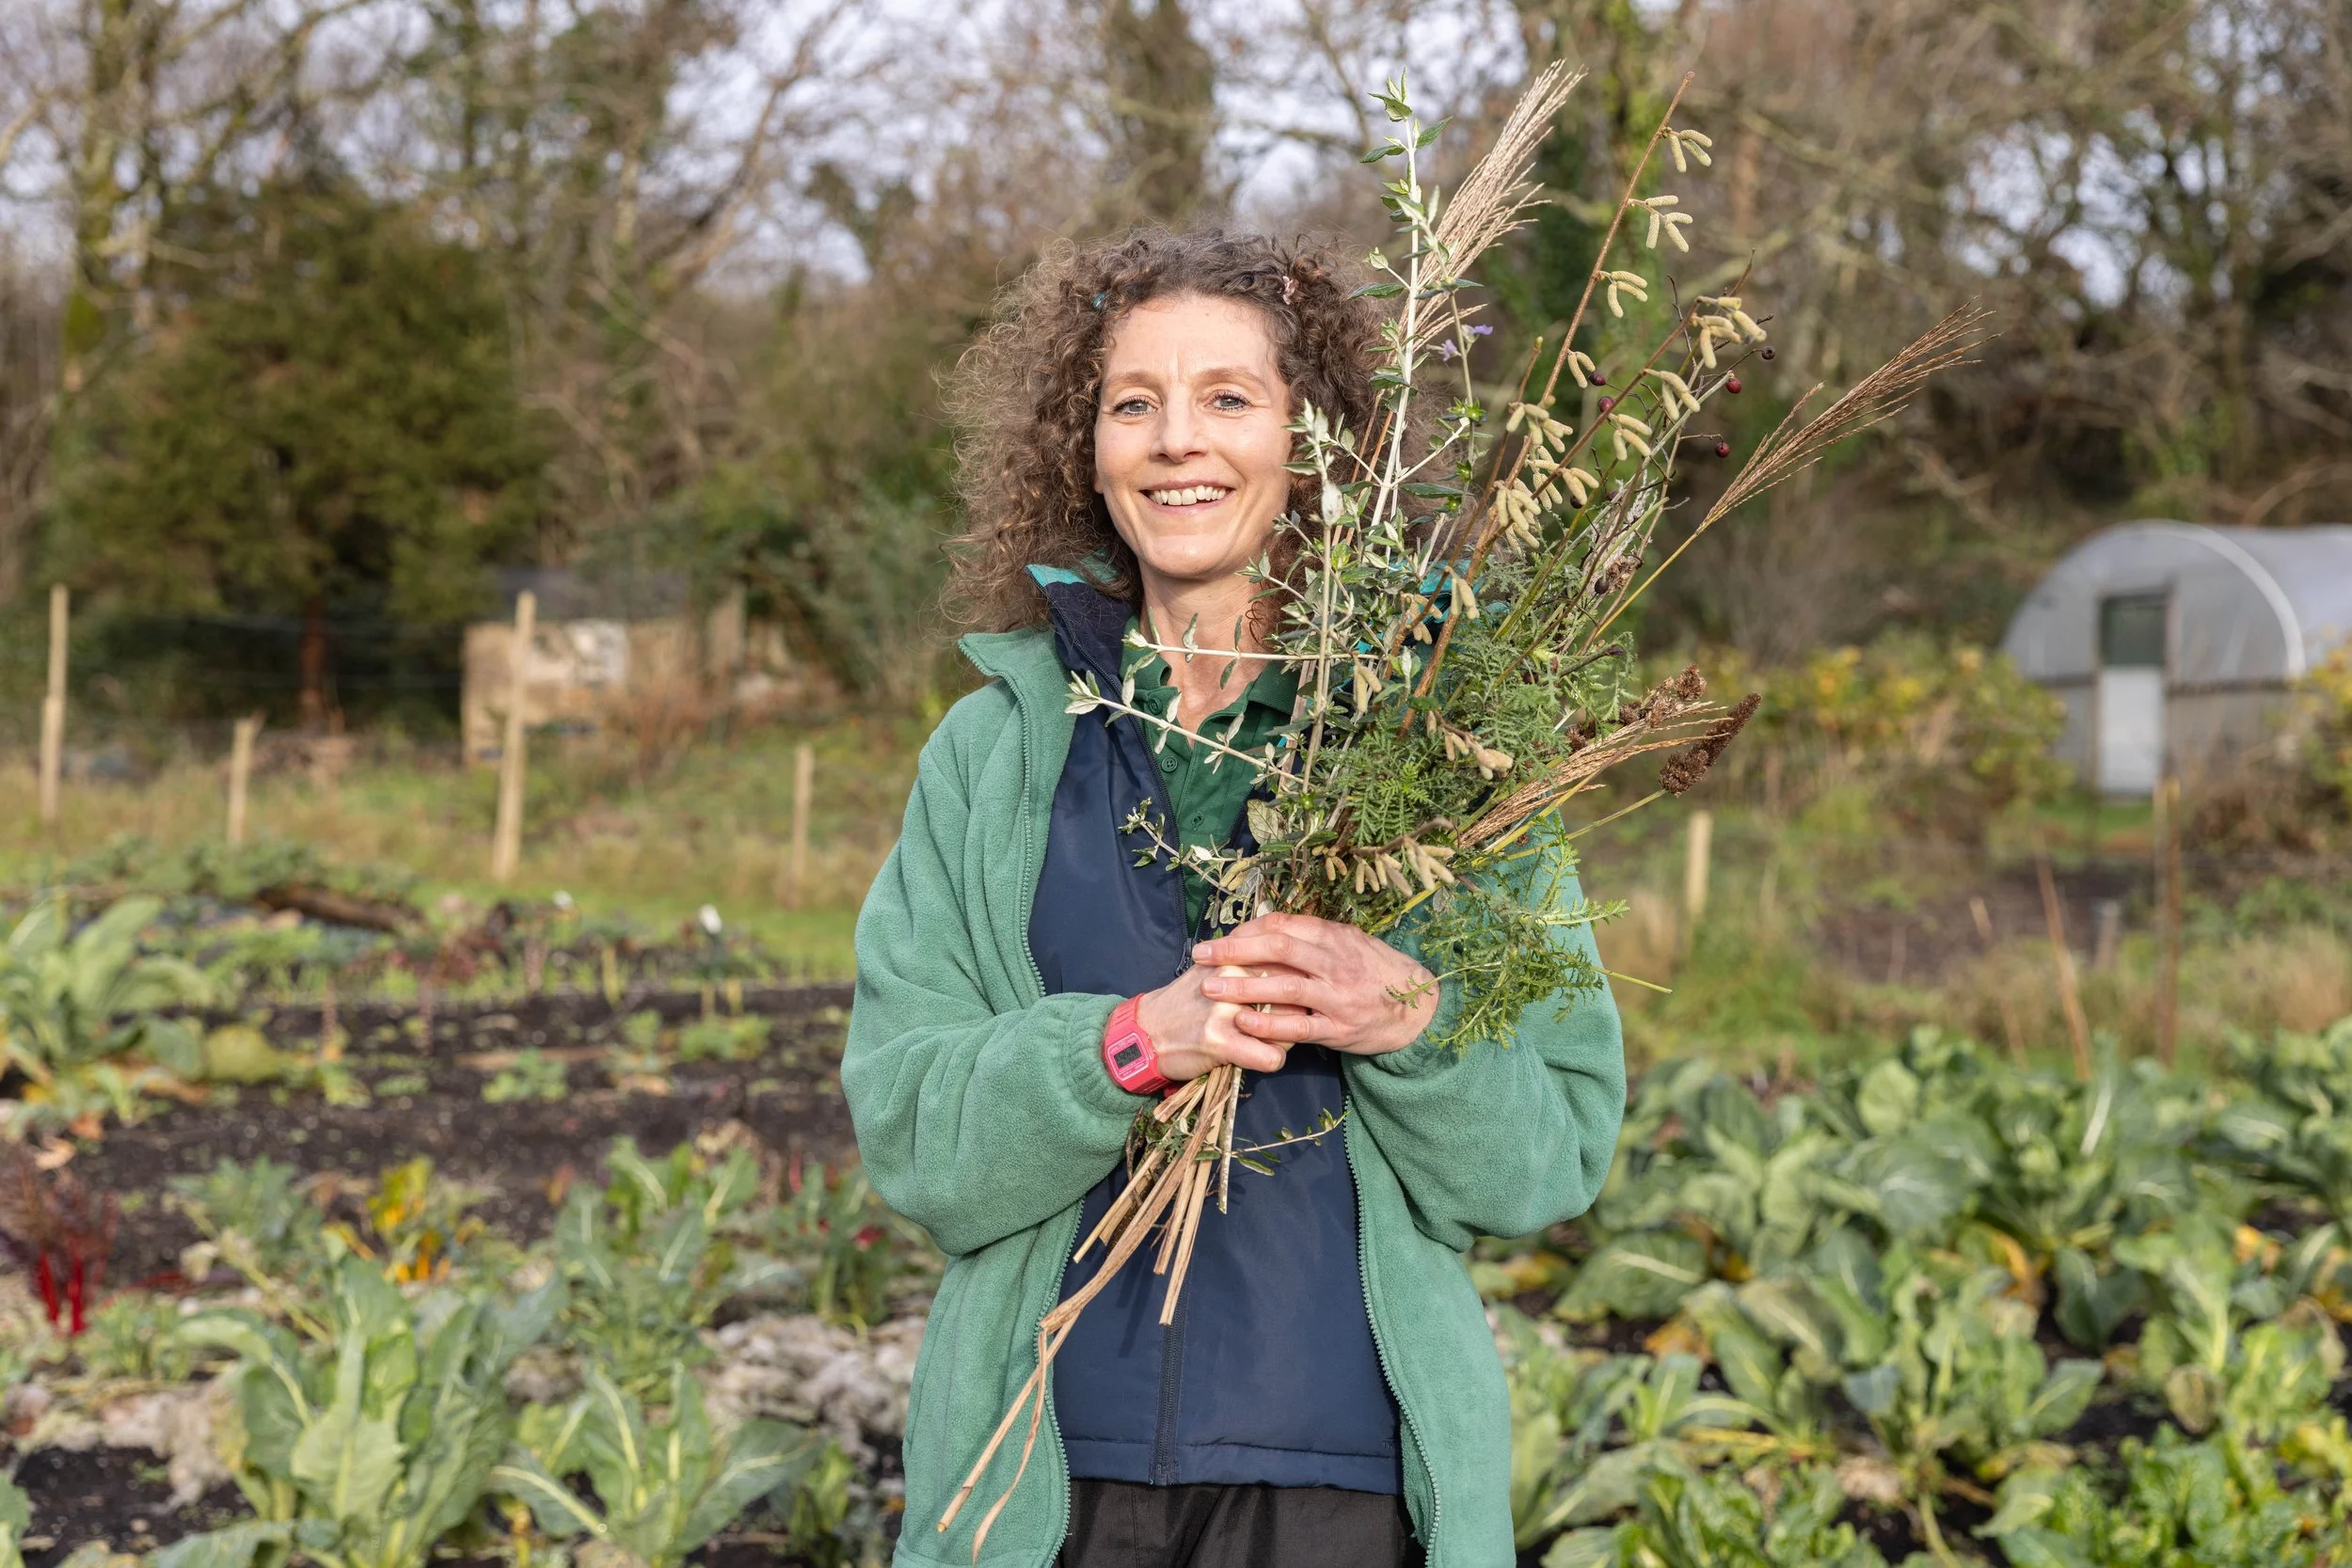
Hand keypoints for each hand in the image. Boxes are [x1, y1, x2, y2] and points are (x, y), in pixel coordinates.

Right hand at [1132, 963, 1304, 1081]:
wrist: (1148, 1031)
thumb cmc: (1188, 1000)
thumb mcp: (1216, 967)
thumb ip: (1249, 956)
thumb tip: (1290, 946)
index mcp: (1236, 958)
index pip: (1291, 965)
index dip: (1298, 983)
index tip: (1291, 994)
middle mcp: (1233, 979)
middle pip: (1296, 996)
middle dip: (1295, 1012)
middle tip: (1278, 1021)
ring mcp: (1226, 1012)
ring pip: (1290, 1028)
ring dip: (1284, 1038)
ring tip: (1263, 1039)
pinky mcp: (1221, 1043)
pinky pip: (1271, 1058)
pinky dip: (1269, 1061)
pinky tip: (1254, 1057)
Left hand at [1191, 913, 1438, 1056]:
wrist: (1417, 1008)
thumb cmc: (1374, 971)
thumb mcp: (1348, 942)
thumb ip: (1312, 935)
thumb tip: (1266, 924)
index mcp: (1335, 937)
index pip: (1283, 925)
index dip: (1247, 930)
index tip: (1220, 938)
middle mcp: (1335, 962)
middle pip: (1278, 948)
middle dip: (1234, 950)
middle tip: (1201, 955)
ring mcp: (1338, 996)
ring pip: (1284, 986)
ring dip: (1243, 986)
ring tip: (1210, 988)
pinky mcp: (1339, 1029)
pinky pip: (1298, 1026)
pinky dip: (1268, 1024)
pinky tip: (1241, 1022)